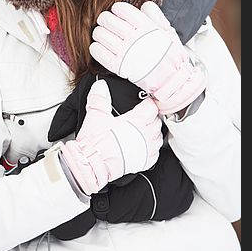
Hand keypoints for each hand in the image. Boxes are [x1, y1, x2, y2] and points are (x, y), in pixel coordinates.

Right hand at [59, 79, 161, 194]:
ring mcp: (147, 149)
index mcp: (137, 120)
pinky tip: (142, 146)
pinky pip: (156, 152)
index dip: (147, 103)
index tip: (143, 103)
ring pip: (159, 136)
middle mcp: (146, 134)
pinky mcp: (145, 162)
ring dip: (153, 132)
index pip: (152, 106)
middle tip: (140, 116)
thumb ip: (99, 97)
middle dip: (150, 117)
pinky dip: (151, 148)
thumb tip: (101, 86)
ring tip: (142, 130)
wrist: (92, 164)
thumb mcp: (95, 114)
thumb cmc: (95, 142)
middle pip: (157, 120)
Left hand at [89, 2, 205, 114]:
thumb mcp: (169, 32)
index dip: (117, 9)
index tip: (117, 12)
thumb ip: (156, 16)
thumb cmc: (170, 56)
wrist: (170, 81)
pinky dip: (95, 48)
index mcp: (146, 27)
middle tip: (107, 23)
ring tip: (103, 35)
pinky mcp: (118, 66)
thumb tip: (146, 5)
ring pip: (99, 34)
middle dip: (105, 19)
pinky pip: (98, 52)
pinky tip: (99, 47)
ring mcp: (125, 52)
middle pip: (107, 20)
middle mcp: (134, 38)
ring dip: (98, 33)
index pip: (122, 9)